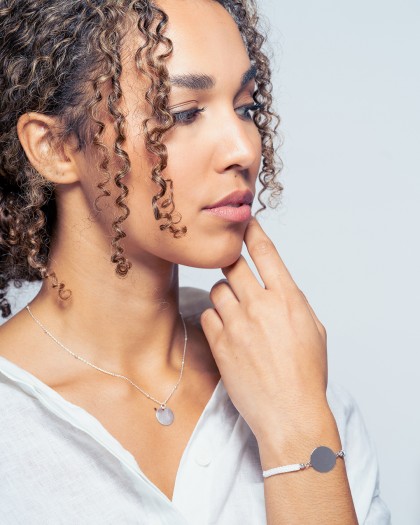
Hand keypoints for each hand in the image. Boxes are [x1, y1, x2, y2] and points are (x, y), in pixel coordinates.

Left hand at [200, 217, 329, 442]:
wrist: (289, 412)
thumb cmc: (306, 374)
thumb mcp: (313, 329)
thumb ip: (292, 302)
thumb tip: (276, 287)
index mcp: (288, 299)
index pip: (266, 253)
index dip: (252, 233)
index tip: (244, 223)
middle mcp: (260, 305)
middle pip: (233, 265)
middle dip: (232, 264)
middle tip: (234, 271)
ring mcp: (237, 324)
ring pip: (218, 290)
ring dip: (225, 296)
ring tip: (237, 315)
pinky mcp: (220, 343)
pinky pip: (208, 316)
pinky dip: (216, 319)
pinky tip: (228, 332)